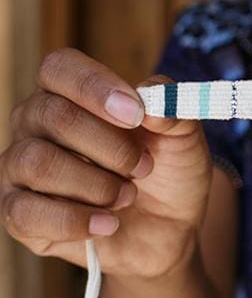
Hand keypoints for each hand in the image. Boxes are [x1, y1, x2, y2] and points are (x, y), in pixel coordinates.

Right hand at [1, 48, 213, 278]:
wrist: (167, 229)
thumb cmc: (168, 171)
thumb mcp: (185, 137)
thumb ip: (174, 109)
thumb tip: (150, 97)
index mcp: (71, 93)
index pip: (59, 68)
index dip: (95, 86)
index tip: (136, 114)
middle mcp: (35, 124)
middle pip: (53, 115)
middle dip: (111, 147)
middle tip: (144, 167)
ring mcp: (20, 168)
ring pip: (38, 163)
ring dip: (96, 184)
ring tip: (127, 195)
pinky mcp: (19, 214)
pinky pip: (26, 212)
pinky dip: (76, 220)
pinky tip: (108, 223)